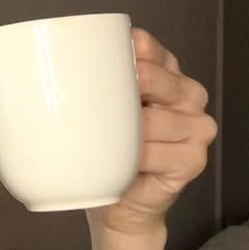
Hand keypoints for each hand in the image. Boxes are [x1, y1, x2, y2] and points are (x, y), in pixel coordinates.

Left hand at [87, 27, 217, 238]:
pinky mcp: (193, 159)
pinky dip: (133, 160)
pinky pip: (155, 153)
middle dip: (121, 91)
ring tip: (107, 143)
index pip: (146, 45)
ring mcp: (197, 127)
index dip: (119, 53)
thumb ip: (94, 82)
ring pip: (153, 119)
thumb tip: (52, 63)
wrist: (121, 204)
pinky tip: (122, 163)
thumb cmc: (107, 149)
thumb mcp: (99, 110)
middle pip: (154, 77)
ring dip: (124, 134)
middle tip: (95, 110)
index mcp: (166, 71)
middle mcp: (189, 94)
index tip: (90, 65)